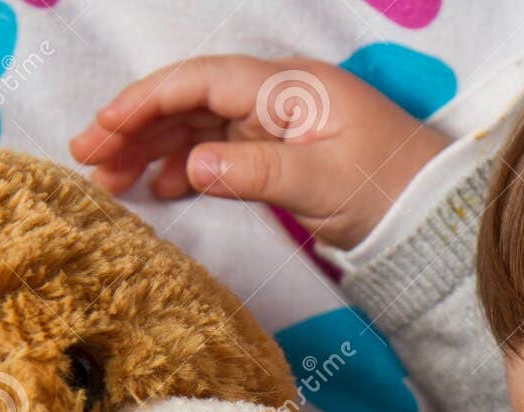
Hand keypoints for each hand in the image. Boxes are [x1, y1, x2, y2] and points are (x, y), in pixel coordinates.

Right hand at [70, 55, 449, 249]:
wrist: (435, 217)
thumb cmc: (390, 189)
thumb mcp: (323, 183)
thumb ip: (257, 172)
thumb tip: (194, 166)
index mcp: (287, 89)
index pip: (201, 82)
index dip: (147, 101)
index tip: (104, 128)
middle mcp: (277, 99)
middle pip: (190, 102)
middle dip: (136, 127)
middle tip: (89, 161)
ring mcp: (277, 127)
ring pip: (199, 128)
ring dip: (153, 150)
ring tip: (111, 182)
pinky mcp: (282, 158)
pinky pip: (220, 154)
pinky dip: (186, 169)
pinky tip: (160, 190)